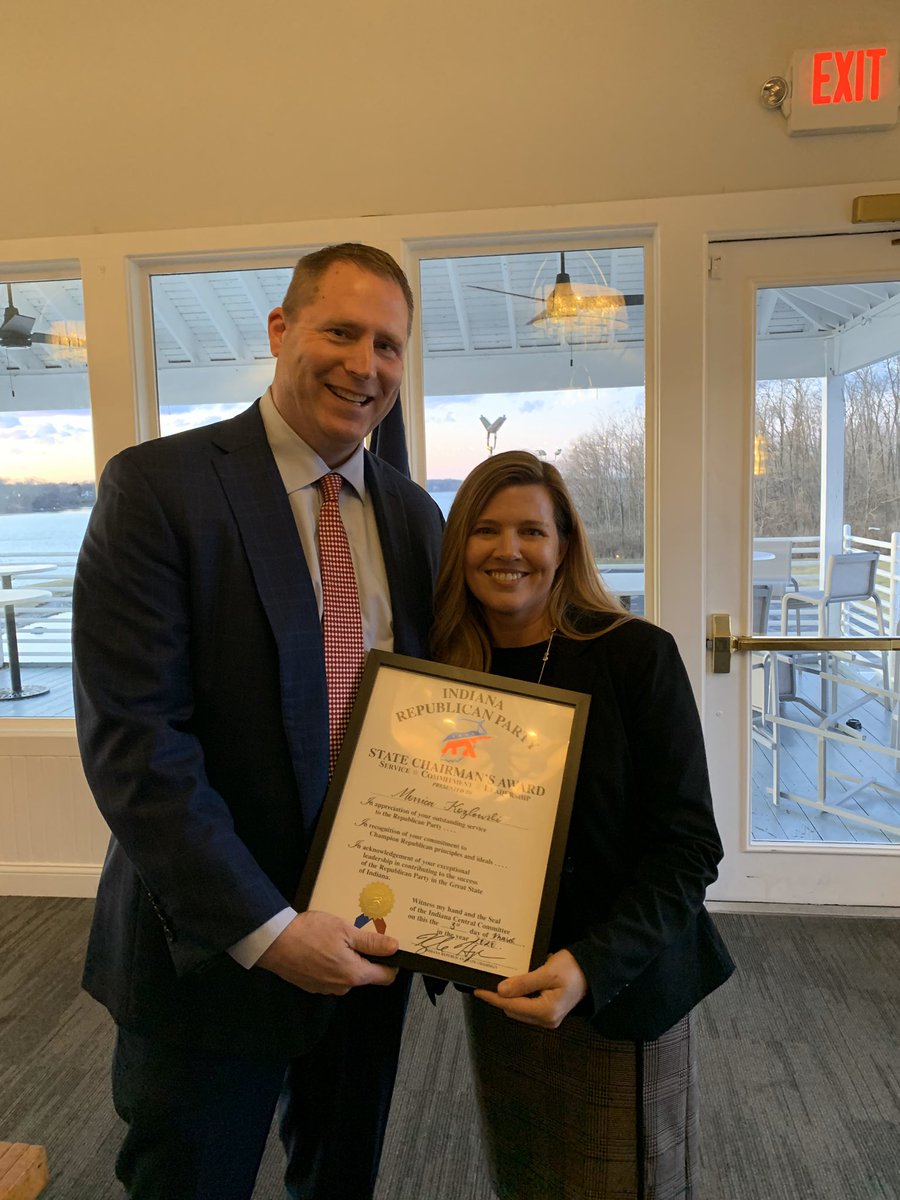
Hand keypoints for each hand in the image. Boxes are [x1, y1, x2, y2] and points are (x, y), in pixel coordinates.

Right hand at [257, 910, 398, 994]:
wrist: (274, 942)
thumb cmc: (311, 933)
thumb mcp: (345, 931)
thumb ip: (372, 942)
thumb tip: (394, 947)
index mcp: (355, 975)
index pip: (386, 977)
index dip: (392, 962)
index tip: (390, 947)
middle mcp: (342, 986)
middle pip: (365, 974)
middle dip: (365, 956)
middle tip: (359, 933)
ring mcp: (325, 988)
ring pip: (346, 973)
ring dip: (347, 958)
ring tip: (338, 937)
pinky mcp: (312, 985)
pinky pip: (330, 974)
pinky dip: (331, 962)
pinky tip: (322, 945)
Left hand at [473, 949, 587, 1028]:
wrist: (594, 969)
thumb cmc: (572, 968)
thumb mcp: (547, 972)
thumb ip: (524, 983)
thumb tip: (500, 991)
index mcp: (546, 1012)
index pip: (511, 1006)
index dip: (493, 997)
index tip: (478, 990)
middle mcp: (547, 1020)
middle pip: (514, 1010)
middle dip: (499, 998)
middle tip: (486, 983)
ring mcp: (549, 1018)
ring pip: (520, 1010)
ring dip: (508, 998)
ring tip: (497, 984)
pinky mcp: (550, 1011)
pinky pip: (528, 1007)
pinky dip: (518, 997)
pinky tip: (514, 986)